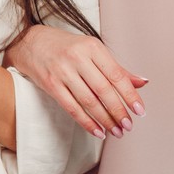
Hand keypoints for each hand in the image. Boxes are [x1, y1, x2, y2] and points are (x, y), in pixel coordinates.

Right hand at [4, 23, 145, 137]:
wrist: (31, 42)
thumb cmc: (67, 47)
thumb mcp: (93, 51)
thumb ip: (117, 68)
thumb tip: (142, 83)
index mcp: (93, 47)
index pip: (116, 75)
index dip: (130, 95)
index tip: (140, 110)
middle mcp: (78, 58)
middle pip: (103, 90)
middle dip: (118, 111)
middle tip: (128, 125)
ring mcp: (63, 72)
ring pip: (89, 101)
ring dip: (105, 120)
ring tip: (116, 131)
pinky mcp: (51, 85)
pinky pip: (72, 108)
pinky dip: (86, 122)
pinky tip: (97, 131)